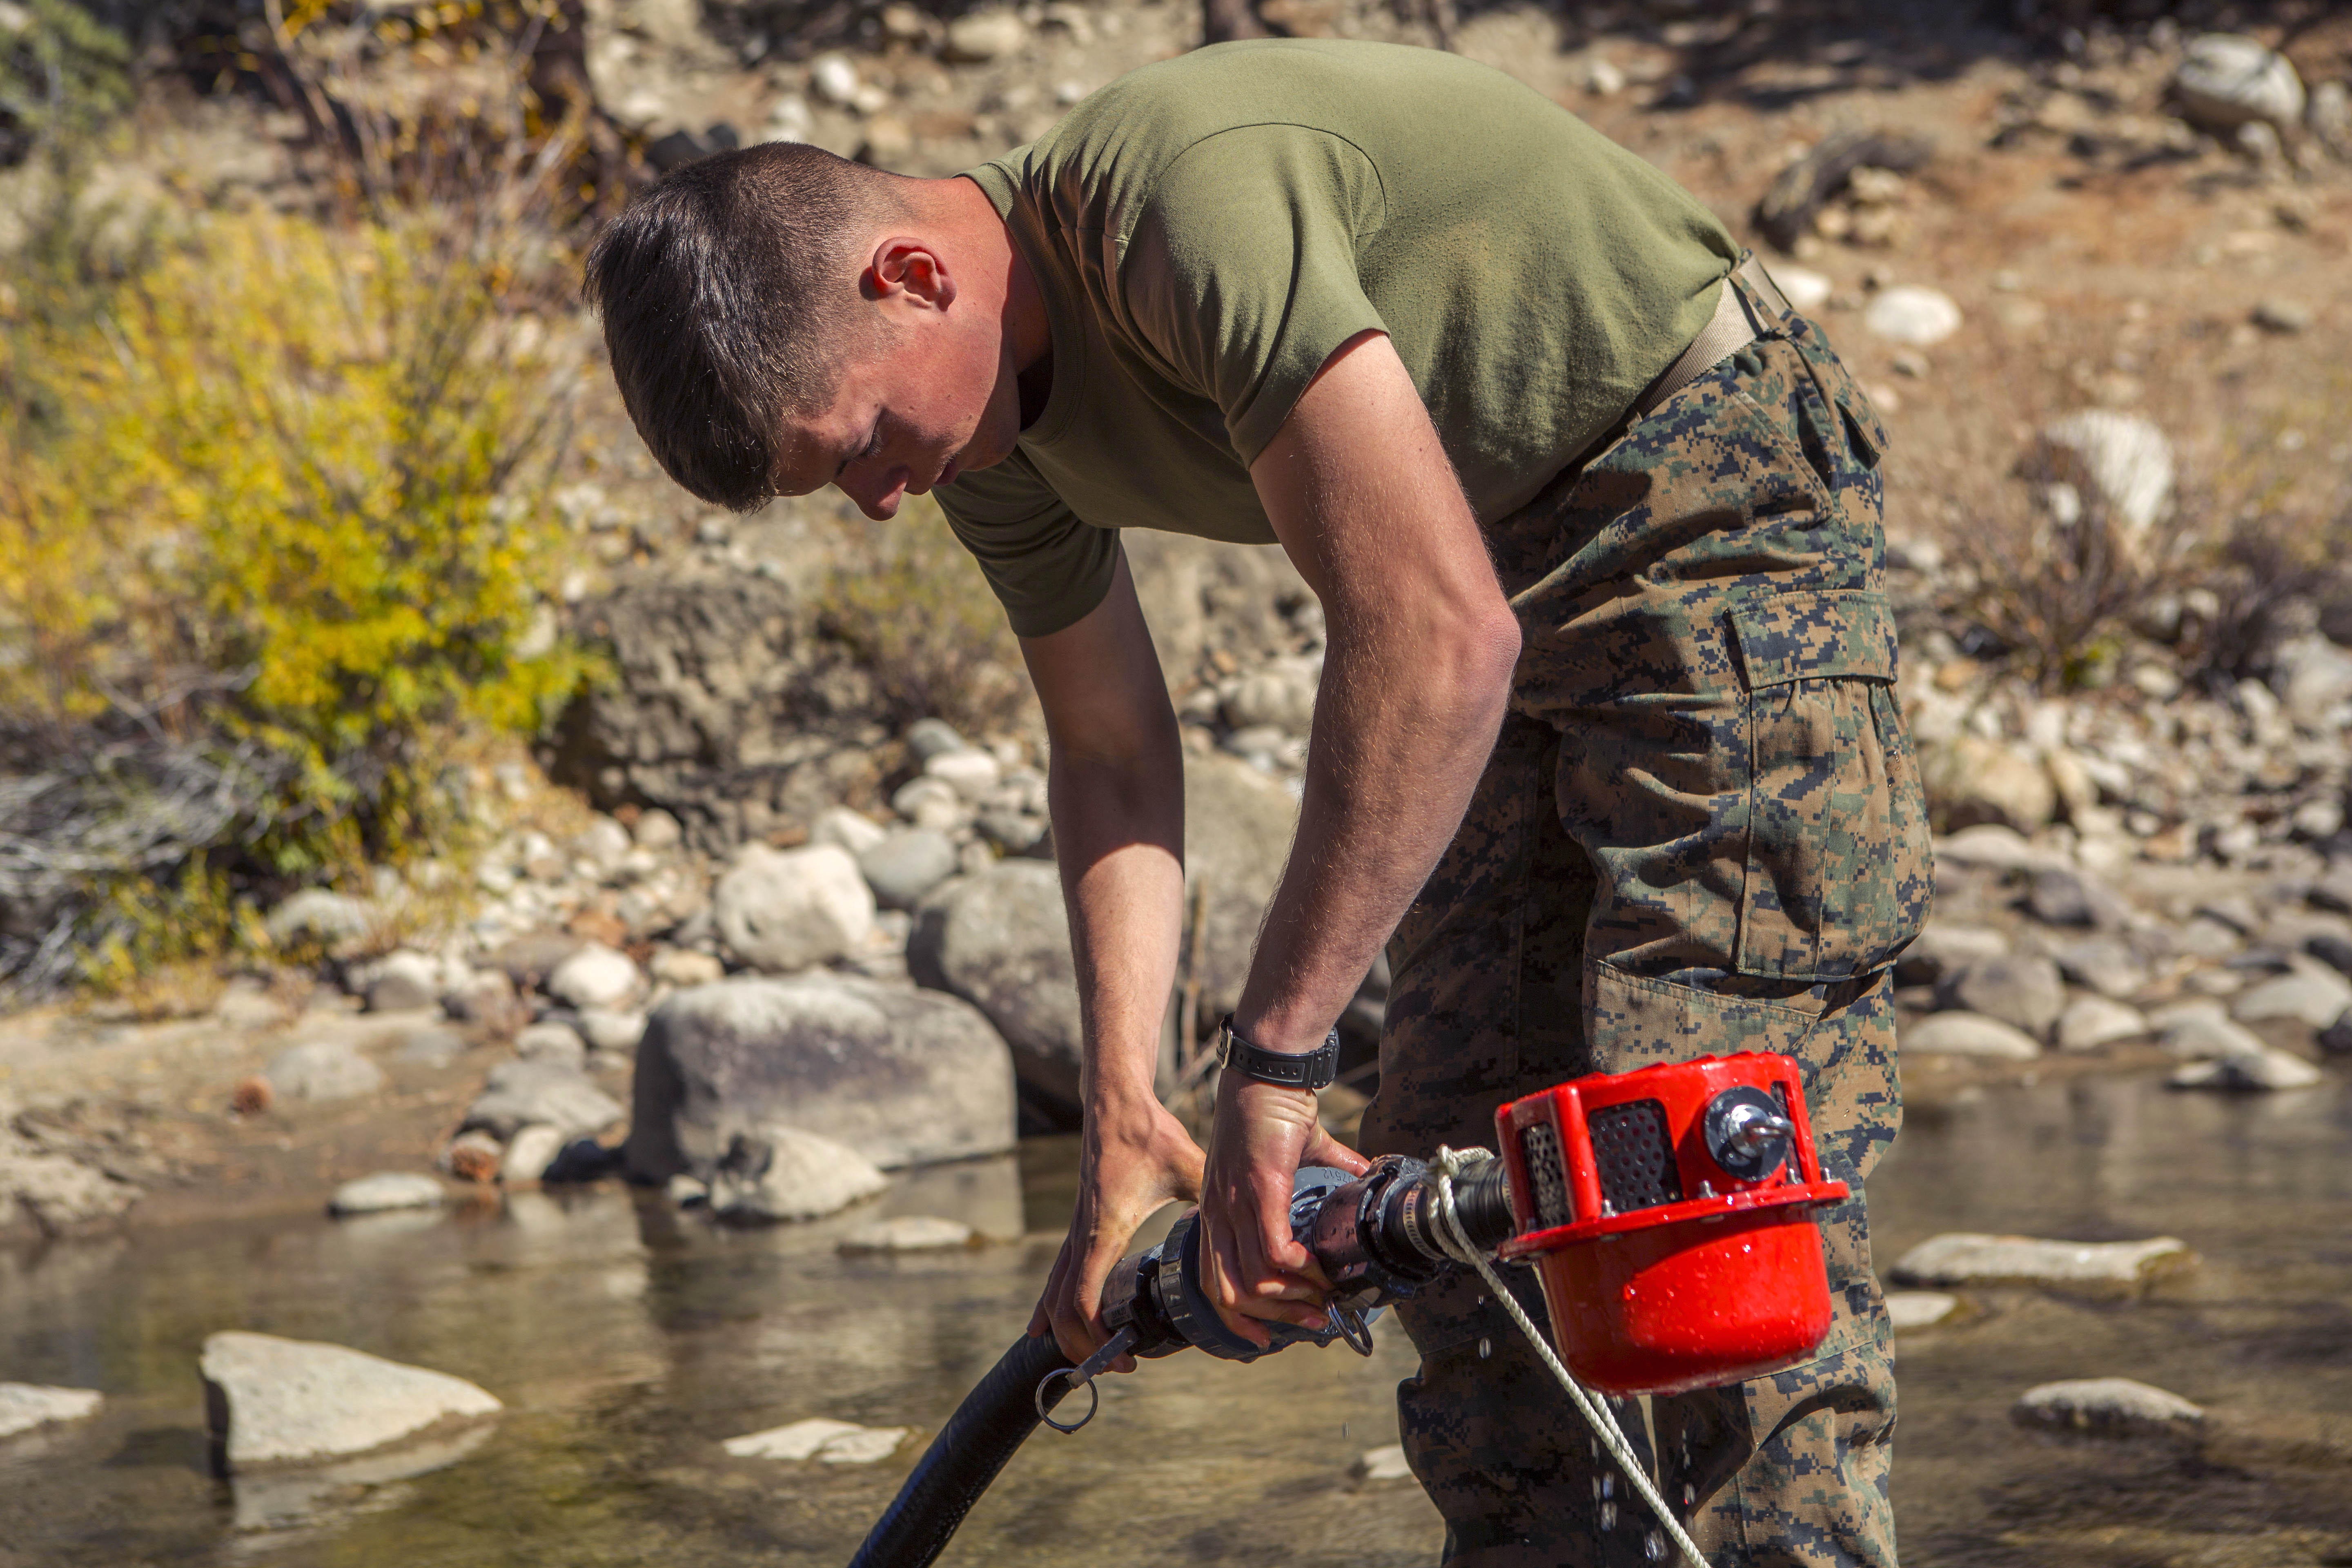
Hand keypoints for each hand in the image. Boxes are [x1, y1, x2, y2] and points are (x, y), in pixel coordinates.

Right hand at [1029, 1096, 1203, 1370]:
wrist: (1115, 1105)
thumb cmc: (1150, 1135)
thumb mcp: (1188, 1166)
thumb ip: (1214, 1195)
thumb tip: (1254, 1220)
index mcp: (1104, 1230)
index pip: (1084, 1300)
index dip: (1098, 1338)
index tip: (1127, 1359)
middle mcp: (1081, 1236)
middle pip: (1062, 1309)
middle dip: (1083, 1346)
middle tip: (1117, 1367)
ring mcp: (1074, 1232)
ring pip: (1053, 1295)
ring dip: (1067, 1331)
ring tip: (1094, 1356)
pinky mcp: (1077, 1227)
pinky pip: (1056, 1277)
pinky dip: (1050, 1307)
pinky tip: (1043, 1328)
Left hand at [1196, 1073, 1371, 1347]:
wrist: (1270, 1071)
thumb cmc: (1278, 1107)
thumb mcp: (1296, 1152)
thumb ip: (1325, 1169)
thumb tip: (1363, 1175)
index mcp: (1219, 1210)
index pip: (1214, 1281)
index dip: (1236, 1317)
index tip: (1263, 1340)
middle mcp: (1219, 1213)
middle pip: (1229, 1292)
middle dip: (1269, 1320)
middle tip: (1311, 1323)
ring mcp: (1235, 1203)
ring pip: (1253, 1279)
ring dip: (1292, 1299)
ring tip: (1323, 1300)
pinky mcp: (1260, 1191)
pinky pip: (1274, 1251)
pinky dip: (1298, 1269)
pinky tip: (1319, 1269)